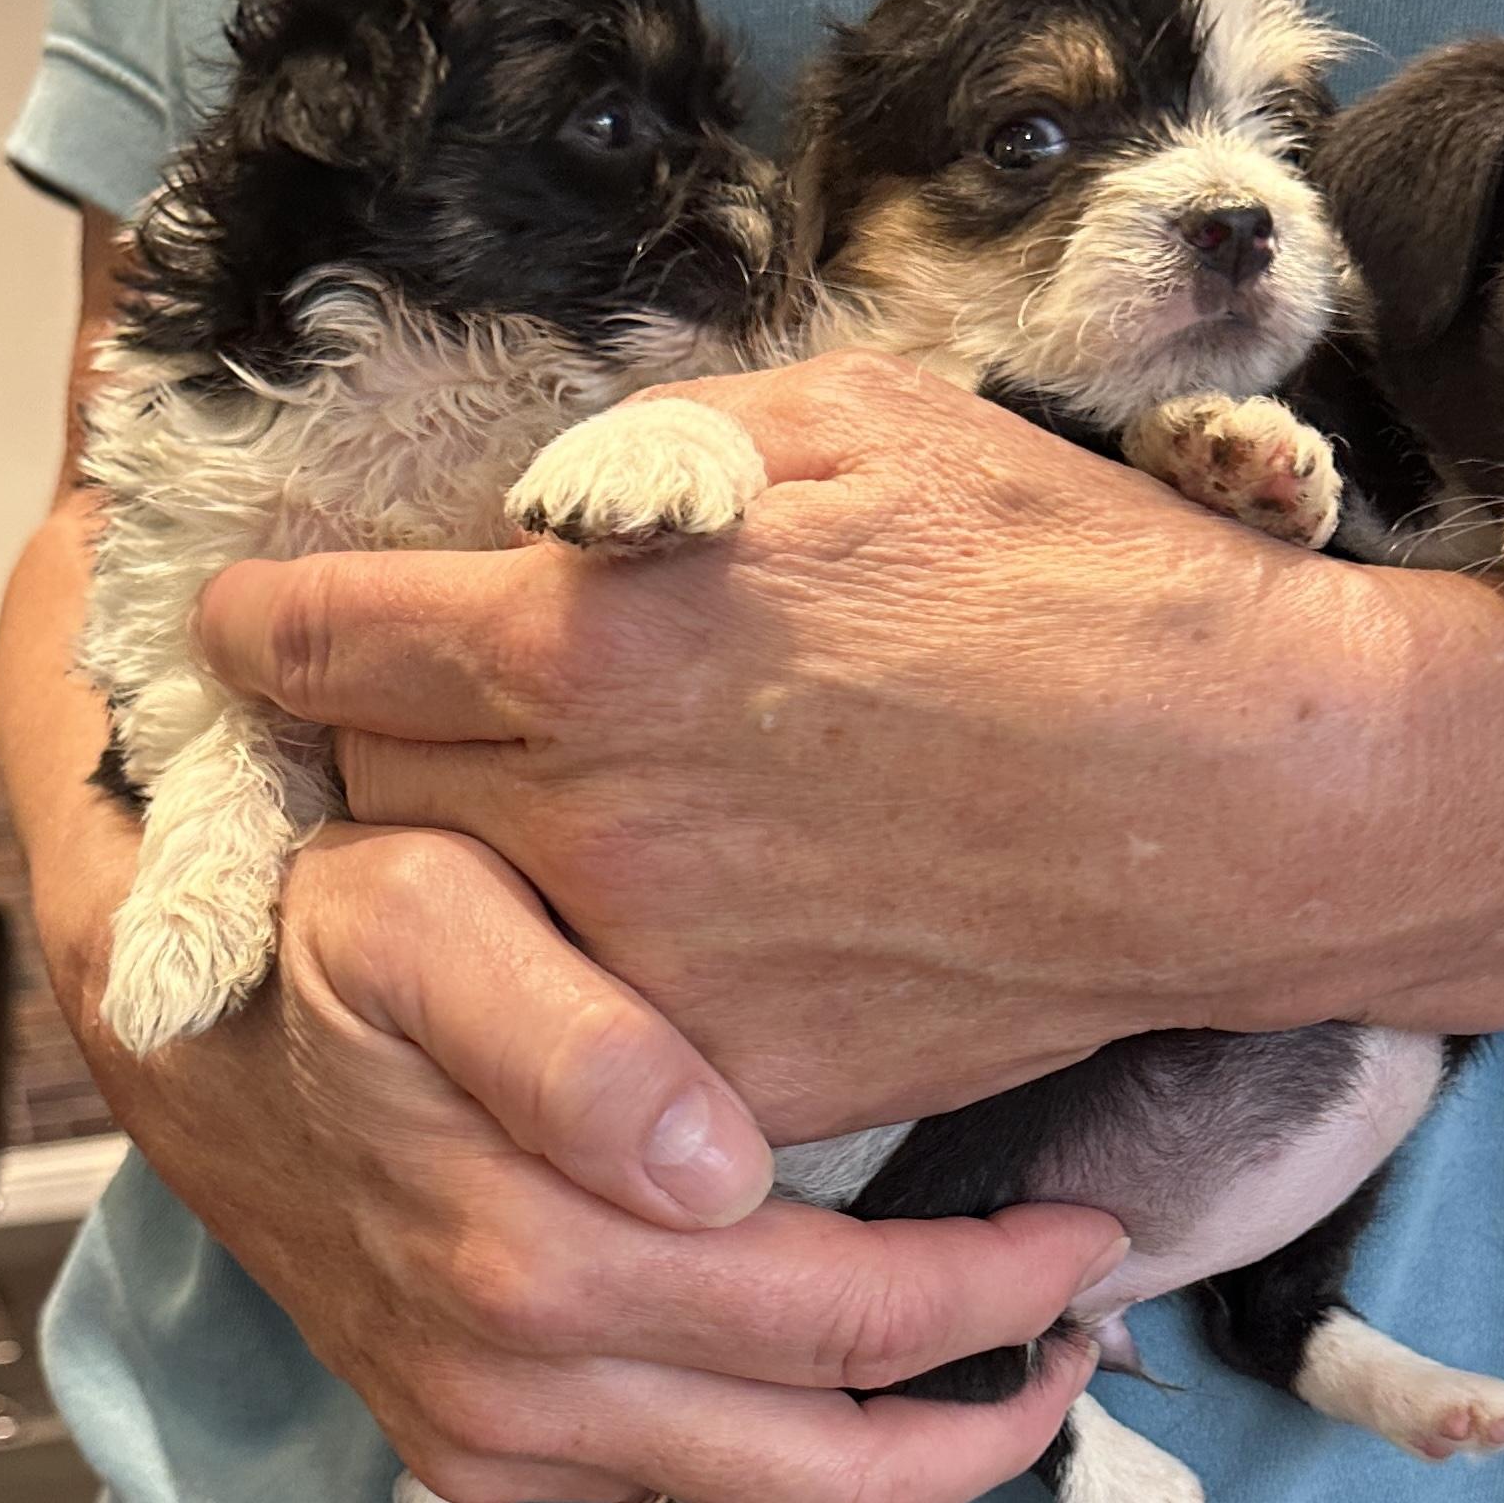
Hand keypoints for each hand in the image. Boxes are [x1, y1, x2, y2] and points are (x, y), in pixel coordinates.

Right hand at [96, 824, 1121, 1502]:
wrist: (198, 1026)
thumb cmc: (334, 944)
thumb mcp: (425, 925)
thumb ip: (568, 1040)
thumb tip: (715, 1164)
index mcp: (533, 1257)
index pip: (834, 1319)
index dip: (989, 1292)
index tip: (1090, 1227)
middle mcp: (515, 1384)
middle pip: (820, 1451)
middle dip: (984, 1400)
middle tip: (1092, 1318)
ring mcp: (489, 1440)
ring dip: (905, 1465)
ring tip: (1018, 1378)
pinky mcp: (471, 1453)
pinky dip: (788, 1477)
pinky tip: (852, 1407)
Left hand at [194, 353, 1357, 1140]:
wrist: (1245, 796)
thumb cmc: (1071, 582)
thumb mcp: (868, 426)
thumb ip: (669, 446)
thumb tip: (564, 496)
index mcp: (598, 636)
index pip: (318, 639)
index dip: (264, 624)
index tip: (258, 625)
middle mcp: (592, 816)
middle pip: (365, 790)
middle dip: (383, 740)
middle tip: (457, 708)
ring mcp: (661, 968)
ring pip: (461, 927)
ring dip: (482, 859)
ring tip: (587, 808)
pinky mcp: (741, 1077)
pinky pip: (600, 1026)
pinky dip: (608, 966)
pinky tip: (715, 903)